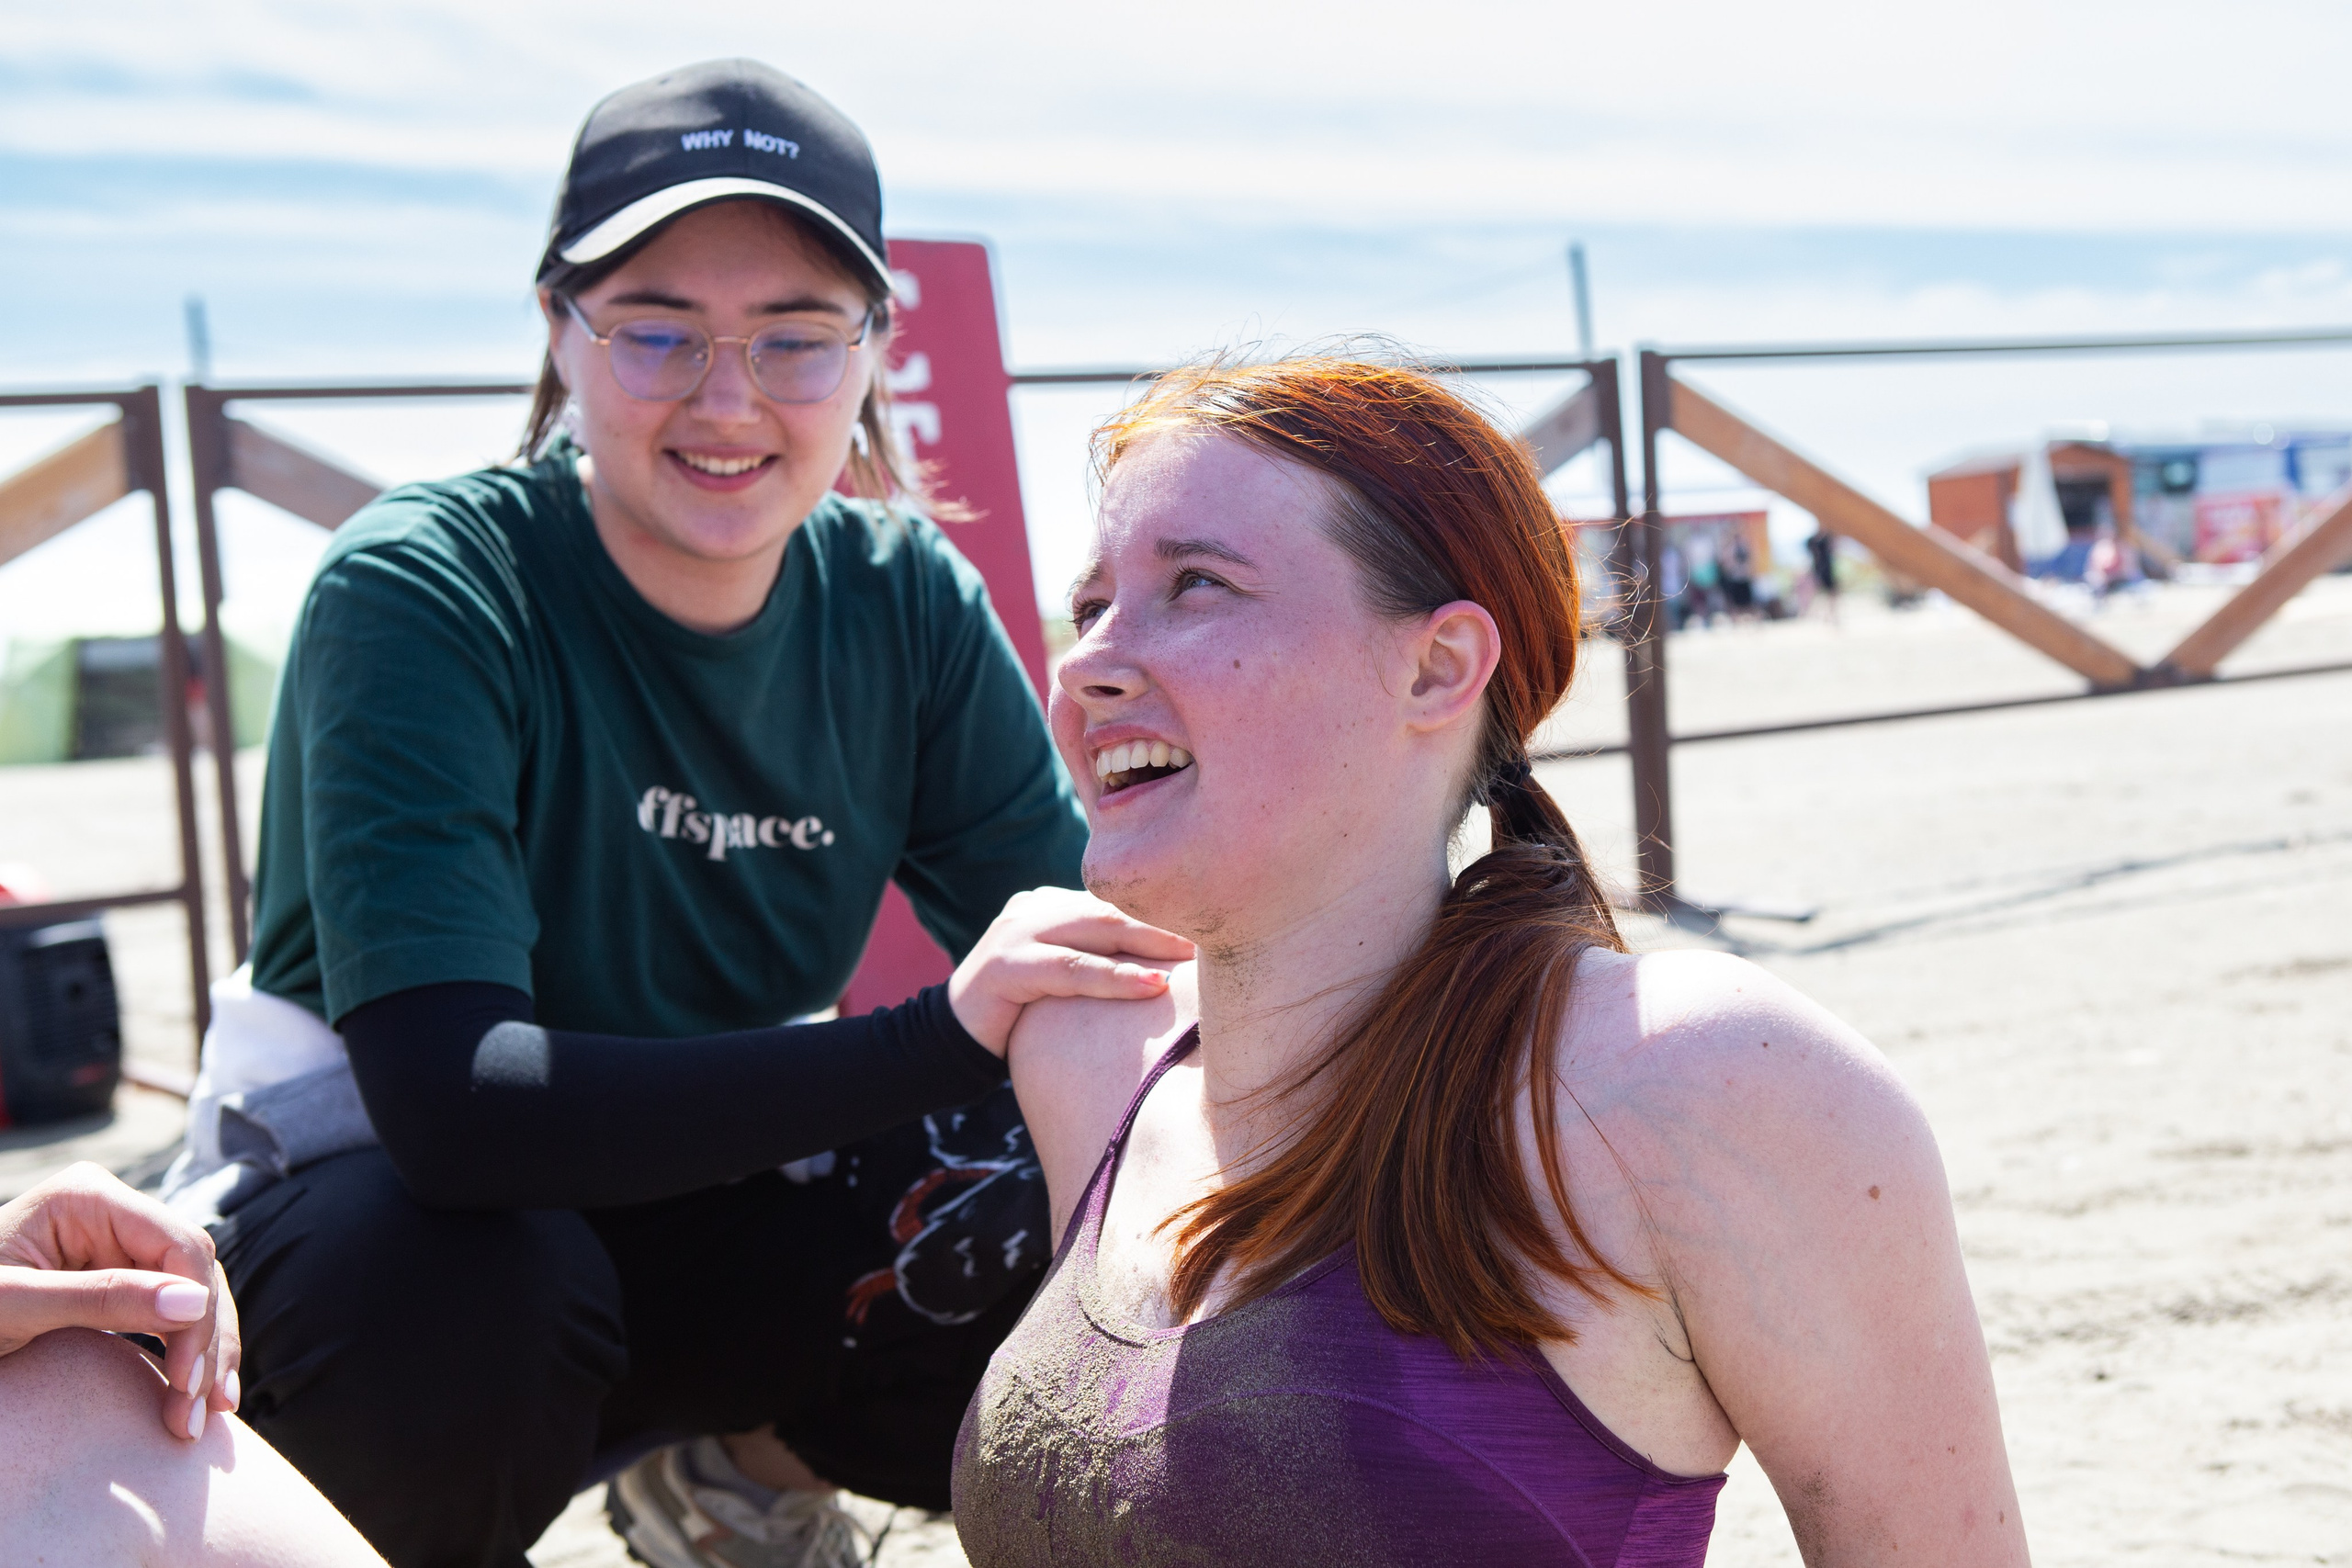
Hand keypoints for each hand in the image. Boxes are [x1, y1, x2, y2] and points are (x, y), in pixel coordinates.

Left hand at [0, 1161, 240, 1441]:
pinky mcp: (118, 1277)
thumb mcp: (15, 1307)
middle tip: (203, 1412)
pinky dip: (188, 1352)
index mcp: (89, 1197)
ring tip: (209, 1413)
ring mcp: (118, 1244)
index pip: (178, 1246)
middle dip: (205, 1343)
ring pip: (195, 1293)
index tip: (187, 1381)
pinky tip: (197, 1391)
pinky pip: (173, 1311)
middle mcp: (114, 1212)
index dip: (196, 1312)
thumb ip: (101, 1299)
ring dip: (207, 1355)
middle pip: (195, 1271)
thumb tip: (194, 1301)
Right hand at [948, 888, 1193, 1054]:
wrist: (950, 1038)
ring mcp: (1017, 932)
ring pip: (1096, 932)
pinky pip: (1070, 970)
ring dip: (1149, 943)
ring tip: (1192, 956)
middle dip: (1165, 920)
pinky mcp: (1005, 966)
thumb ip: (1098, 959)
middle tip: (1215, 932)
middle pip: (1112, 909)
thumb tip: (1169, 966)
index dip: (1162, 912)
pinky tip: (1151, 987)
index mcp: (1050, 904)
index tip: (1210, 923)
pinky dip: (1113, 978)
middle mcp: (1035, 908)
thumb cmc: (1020, 1012)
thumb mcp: (1062, 976)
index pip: (1115, 903)